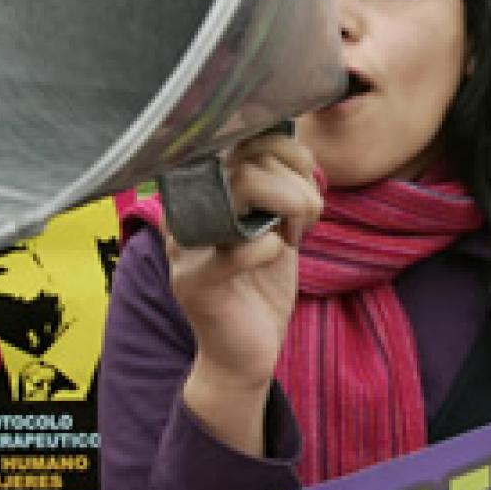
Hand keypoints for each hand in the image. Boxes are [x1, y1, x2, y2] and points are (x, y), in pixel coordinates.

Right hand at [175, 130, 320, 455]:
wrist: (245, 352)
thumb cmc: (261, 282)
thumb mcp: (275, 220)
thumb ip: (278, 180)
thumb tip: (296, 142)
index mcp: (204, 187)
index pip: (245, 136)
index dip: (288, 152)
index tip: (304, 183)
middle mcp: (186, 208)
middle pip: (251, 160)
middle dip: (299, 187)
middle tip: (304, 222)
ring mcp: (185, 245)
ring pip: (246, 187)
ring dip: (292, 210)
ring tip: (294, 237)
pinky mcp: (195, 283)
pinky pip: (244, 245)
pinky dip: (273, 247)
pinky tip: (276, 257)